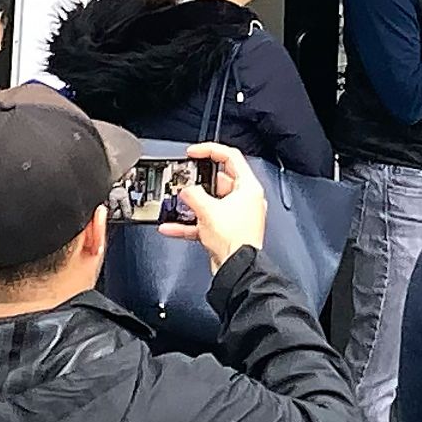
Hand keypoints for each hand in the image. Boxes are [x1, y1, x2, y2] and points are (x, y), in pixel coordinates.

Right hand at [165, 142, 266, 266]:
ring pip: (210, 202)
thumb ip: (193, 194)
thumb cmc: (235, 240)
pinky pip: (205, 221)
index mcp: (249, 188)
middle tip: (184, 181)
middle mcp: (246, 200)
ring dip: (191, 205)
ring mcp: (237, 216)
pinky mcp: (227, 231)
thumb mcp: (208, 210)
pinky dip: (189, 223)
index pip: (231, 157)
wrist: (236, 270)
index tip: (193, 152)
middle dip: (198, 182)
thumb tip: (187, 190)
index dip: (210, 150)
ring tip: (177, 204)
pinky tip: (172, 226)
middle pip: (219, 181)